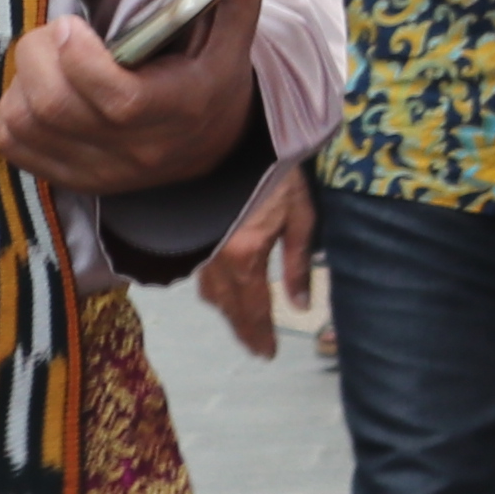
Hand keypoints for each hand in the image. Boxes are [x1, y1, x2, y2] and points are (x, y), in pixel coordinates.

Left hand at [0, 0, 271, 195]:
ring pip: (25, 125)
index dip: (79, 59)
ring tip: (49, 60)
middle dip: (38, 55)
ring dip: (23, 81)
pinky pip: (12, 145)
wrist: (211, 139)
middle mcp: (141, 151)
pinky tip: (40, 90)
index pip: (118, 100)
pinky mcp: (70, 180)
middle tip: (53, 31)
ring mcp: (102, 172)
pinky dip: (12, 111)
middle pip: (56, 108)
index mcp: (183, 109)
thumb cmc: (213, 61)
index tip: (72, 24)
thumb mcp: (232, 7)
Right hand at [199, 160, 317, 358]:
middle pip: (229, 307)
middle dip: (243, 330)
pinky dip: (214, 290)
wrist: (234, 139)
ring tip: (245, 324)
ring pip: (210, 293)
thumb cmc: (276, 173)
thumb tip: (301, 305)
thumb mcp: (300, 215)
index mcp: (246, 255)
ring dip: (228, 312)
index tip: (269, 353)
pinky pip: (201, 273)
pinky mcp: (193, 234)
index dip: (261, 334)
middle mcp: (217, 257)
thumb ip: (299, 262)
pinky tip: (224, 291)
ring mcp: (201, 246)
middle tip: (257, 348)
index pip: (255, 308)